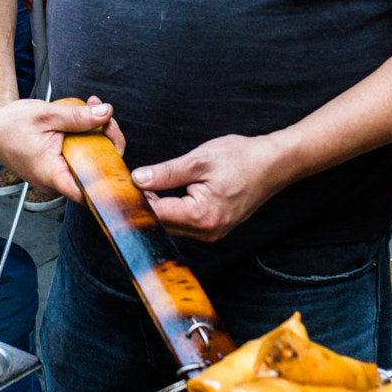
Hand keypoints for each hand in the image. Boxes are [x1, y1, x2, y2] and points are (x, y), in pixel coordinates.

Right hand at [0, 94, 124, 201]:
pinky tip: (85, 118)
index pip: (89, 193)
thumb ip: (77, 116)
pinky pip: (82, 159)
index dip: (109, 178)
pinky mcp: (59, 170)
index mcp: (52, 175)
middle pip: (97, 172)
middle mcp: (56, 183)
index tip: (117, 151)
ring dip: (98, 135)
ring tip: (92, 108)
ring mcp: (58, 179)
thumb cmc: (11, 125)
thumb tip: (106, 113)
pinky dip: (87, 139)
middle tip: (104, 114)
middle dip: (108, 140)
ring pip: (91, 163)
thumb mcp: (46, 114)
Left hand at [132, 133, 288, 242]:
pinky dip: (170, 212)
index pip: (155, 214)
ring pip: (171, 226)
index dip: (134, 201)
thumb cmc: (241, 158)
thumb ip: (166, 172)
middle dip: (142, 206)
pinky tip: (159, 197)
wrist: (274, 164)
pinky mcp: (214, 228)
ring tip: (139, 190)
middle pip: (161, 224)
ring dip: (155, 210)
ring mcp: (211, 233)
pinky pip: (184, 224)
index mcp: (201, 215)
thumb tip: (137, 179)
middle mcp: (206, 232)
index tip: (117, 190)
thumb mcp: (199, 160)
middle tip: (123, 187)